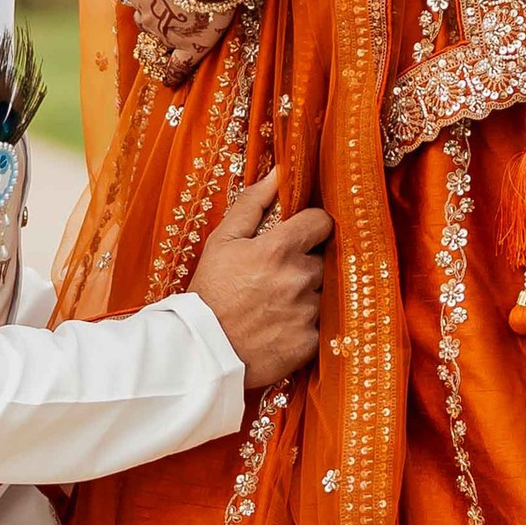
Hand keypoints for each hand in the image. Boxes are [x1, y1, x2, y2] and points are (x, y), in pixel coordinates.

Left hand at [121, 0, 229, 80]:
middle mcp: (144, 11)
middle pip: (143, 15)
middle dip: (153, 11)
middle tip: (174, 3)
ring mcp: (166, 31)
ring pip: (159, 37)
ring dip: (166, 33)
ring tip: (184, 28)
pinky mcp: (189, 45)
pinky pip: (178, 66)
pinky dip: (173, 74)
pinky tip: (170, 81)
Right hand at [188, 168, 331, 388]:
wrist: (200, 351)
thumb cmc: (209, 291)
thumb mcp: (222, 241)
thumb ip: (253, 203)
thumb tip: (279, 173)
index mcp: (281, 248)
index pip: (322, 222)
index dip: (312, 227)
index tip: (301, 236)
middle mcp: (300, 277)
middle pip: (325, 259)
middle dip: (307, 263)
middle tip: (279, 276)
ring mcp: (308, 312)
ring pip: (324, 293)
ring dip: (308, 295)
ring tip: (277, 304)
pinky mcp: (310, 342)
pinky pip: (320, 325)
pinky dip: (305, 325)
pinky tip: (281, 327)